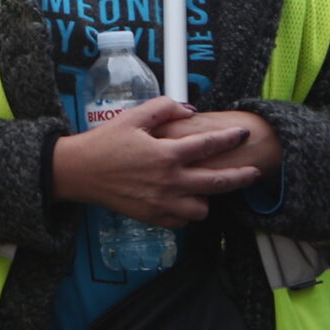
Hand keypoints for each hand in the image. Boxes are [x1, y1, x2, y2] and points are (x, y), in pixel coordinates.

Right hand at [50, 97, 263, 227]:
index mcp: (165, 154)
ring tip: (204, 188)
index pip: (208, 145)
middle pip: (218, 182)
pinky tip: (182, 200)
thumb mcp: (131, 118)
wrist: (76, 172)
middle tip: (254, 172)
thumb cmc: (102, 143)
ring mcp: (161, 202)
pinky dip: (186, 212)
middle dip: (242, 176)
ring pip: (203, 208)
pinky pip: (182, 221)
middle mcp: (168, 181)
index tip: (242, 134)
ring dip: (207, 198)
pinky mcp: (152, 216)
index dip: (230, 138)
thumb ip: (162, 109)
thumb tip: (189, 110)